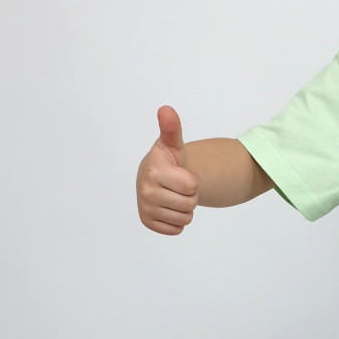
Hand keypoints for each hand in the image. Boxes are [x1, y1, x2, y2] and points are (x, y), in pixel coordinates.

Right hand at [136, 106, 199, 234]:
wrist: (155, 177)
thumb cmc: (168, 160)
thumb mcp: (172, 144)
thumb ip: (172, 128)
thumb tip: (166, 109)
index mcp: (154, 171)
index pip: (191, 186)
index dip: (193, 181)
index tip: (182, 174)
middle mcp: (146, 191)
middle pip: (190, 204)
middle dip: (190, 196)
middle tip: (179, 186)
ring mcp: (145, 208)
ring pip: (185, 218)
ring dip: (185, 209)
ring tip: (174, 195)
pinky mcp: (147, 222)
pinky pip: (177, 230)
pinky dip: (177, 221)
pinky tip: (169, 207)